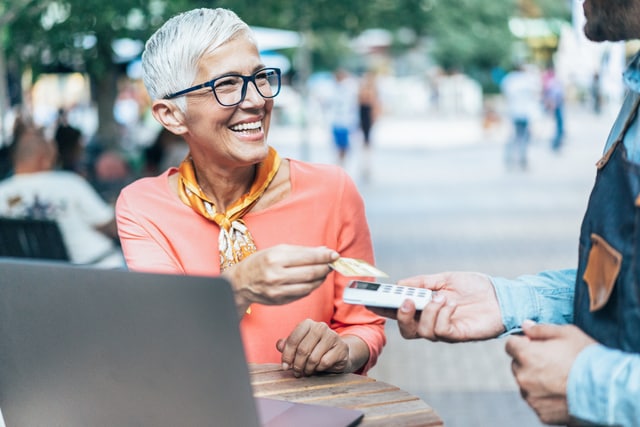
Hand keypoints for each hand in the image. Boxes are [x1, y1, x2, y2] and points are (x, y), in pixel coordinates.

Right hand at [222, 245, 338, 314]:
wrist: (241, 282)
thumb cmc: (260, 262)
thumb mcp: (277, 250)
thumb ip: (301, 251)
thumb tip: (324, 251)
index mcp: (275, 258)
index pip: (307, 257)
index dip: (324, 256)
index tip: (334, 255)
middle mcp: (276, 275)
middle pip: (310, 273)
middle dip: (325, 267)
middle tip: (332, 263)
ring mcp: (278, 290)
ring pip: (309, 286)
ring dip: (321, 278)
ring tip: (324, 271)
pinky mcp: (280, 300)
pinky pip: (303, 294)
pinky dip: (312, 287)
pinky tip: (314, 280)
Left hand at [276, 319, 363, 376]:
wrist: (338, 354)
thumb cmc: (315, 350)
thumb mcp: (299, 346)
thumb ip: (287, 344)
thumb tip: (280, 345)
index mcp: (308, 323)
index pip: (293, 339)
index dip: (287, 355)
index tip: (285, 366)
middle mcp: (320, 327)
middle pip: (302, 350)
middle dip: (297, 365)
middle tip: (297, 373)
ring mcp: (332, 336)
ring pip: (313, 358)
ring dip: (307, 369)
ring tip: (307, 371)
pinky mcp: (341, 348)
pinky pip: (324, 362)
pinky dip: (319, 369)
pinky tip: (319, 368)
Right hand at [368, 272, 503, 341]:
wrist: (501, 295)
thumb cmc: (474, 286)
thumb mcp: (444, 279)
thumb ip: (422, 282)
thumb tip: (399, 285)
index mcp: (425, 307)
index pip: (399, 311)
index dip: (383, 308)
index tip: (370, 300)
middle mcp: (431, 322)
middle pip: (407, 329)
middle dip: (401, 316)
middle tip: (405, 300)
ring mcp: (444, 330)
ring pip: (422, 331)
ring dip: (429, 311)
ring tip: (441, 297)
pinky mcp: (457, 335)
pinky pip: (441, 331)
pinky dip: (442, 315)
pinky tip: (451, 304)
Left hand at [505, 321, 596, 424]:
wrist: (605, 390)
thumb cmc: (586, 357)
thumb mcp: (566, 333)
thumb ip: (540, 329)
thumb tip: (525, 325)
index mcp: (525, 355)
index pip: (510, 345)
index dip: (523, 343)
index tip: (536, 345)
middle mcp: (523, 377)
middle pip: (517, 365)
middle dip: (528, 361)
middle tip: (552, 362)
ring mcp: (531, 396)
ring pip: (525, 384)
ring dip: (535, 380)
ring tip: (559, 378)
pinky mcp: (540, 412)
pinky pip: (537, 400)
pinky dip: (545, 397)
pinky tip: (562, 392)